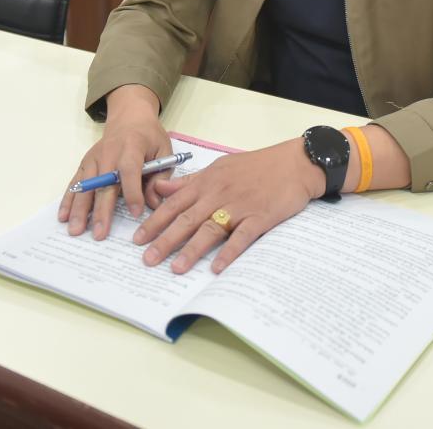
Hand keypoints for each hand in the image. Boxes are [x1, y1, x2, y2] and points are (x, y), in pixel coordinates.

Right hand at [59, 85, 170, 239]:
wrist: (129, 117)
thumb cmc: (149, 137)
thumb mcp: (164, 151)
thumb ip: (161, 177)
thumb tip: (154, 203)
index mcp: (132, 147)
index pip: (129, 170)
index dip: (132, 191)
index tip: (135, 212)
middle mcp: (108, 153)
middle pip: (103, 183)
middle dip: (101, 210)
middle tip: (99, 234)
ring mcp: (93, 158)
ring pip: (85, 186)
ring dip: (80, 209)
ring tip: (76, 230)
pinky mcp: (84, 163)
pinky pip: (74, 183)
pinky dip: (68, 200)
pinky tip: (63, 216)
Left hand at [134, 139, 323, 274]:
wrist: (295, 163)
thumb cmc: (257, 166)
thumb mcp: (219, 167)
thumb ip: (190, 182)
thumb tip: (160, 189)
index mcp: (207, 182)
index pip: (174, 203)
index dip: (155, 221)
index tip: (137, 239)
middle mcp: (219, 194)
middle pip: (187, 219)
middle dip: (165, 240)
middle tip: (148, 260)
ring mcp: (240, 206)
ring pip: (210, 229)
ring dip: (191, 250)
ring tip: (175, 268)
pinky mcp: (260, 217)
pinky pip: (242, 237)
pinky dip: (229, 252)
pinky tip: (217, 267)